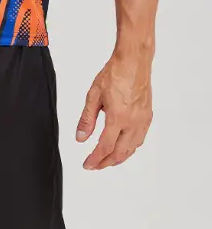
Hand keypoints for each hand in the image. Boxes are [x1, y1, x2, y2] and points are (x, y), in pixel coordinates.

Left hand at [76, 48, 152, 169]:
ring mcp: (143, 121)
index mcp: (118, 118)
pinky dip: (130, 148)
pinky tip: (123, 147)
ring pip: (132, 148)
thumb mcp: (93, 96)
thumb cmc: (114, 74)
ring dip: (119, 157)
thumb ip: (87, 119)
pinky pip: (139, 139)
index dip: (95, 159)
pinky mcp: (148, 117)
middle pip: (120, 152)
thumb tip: (80, 138)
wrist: (133, 63)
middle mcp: (133, 123)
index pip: (105, 147)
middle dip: (106, 162)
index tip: (87, 165)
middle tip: (95, 166)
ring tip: (107, 160)